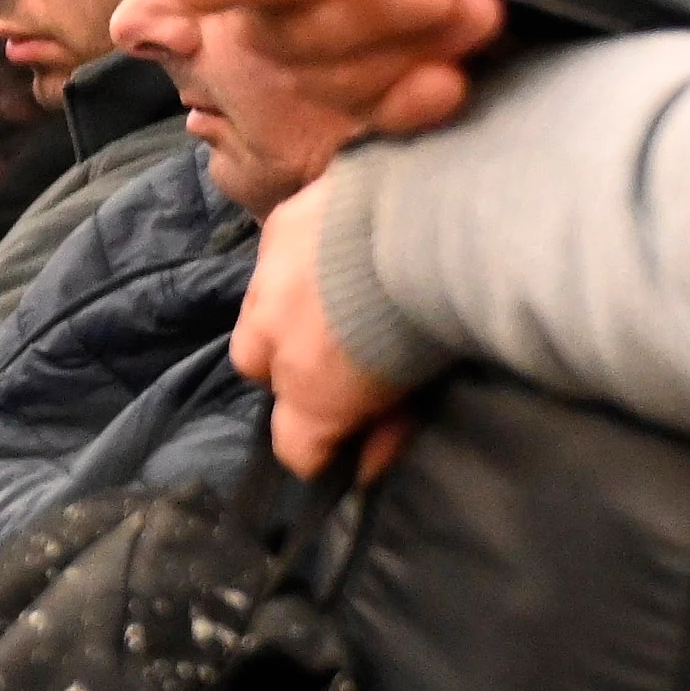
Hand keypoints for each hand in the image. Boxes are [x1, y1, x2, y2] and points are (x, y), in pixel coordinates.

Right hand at [150, 0, 505, 137]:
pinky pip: (380, 123)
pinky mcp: (364, 108)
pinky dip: (414, 103)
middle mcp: (262, 16)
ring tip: (480, 5)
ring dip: (410, 45)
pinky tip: (451, 80)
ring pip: (340, 81)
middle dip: (367, 11)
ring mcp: (310, 72)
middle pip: (287, 35)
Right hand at [233, 187, 410, 480]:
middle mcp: (271, 338)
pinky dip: (302, 258)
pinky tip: (337, 247)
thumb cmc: (432, 322)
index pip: (292, 446)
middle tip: (335, 355)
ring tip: (334, 296)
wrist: (424, 229)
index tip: (343, 441)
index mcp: (310, 391)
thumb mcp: (418, 391)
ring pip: (256, 309)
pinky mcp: (280, 224)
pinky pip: (276, 254)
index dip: (317, 448)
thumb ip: (387, 428)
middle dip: (285, 368)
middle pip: (256, 370)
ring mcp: (267, 278)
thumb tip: (368, 466)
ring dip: (285, 311)